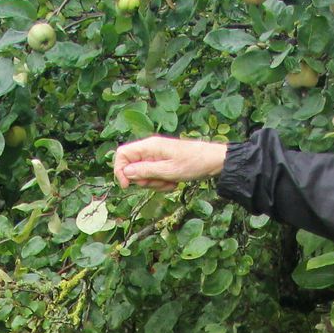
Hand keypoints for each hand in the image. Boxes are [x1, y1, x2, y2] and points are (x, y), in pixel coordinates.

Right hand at [113, 136, 228, 191]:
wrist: (213, 161)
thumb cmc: (194, 163)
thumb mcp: (168, 171)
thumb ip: (145, 171)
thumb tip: (126, 172)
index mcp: (149, 146)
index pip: (122, 155)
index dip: (120, 170)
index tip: (128, 185)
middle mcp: (150, 150)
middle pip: (132, 168)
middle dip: (143, 180)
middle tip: (159, 182)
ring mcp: (157, 157)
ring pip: (144, 175)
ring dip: (154, 184)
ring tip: (170, 182)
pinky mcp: (163, 164)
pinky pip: (155, 177)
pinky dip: (162, 183)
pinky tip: (174, 182)